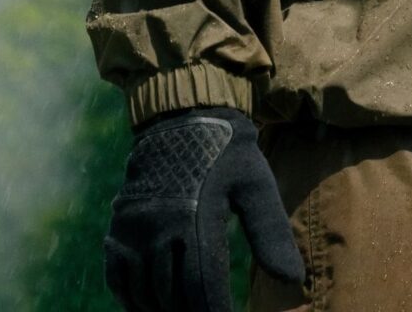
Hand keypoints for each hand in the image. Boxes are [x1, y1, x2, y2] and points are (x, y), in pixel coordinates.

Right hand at [103, 106, 303, 311]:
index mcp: (196, 219)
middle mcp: (159, 228)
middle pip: (173, 297)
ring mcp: (134, 230)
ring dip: (164, 310)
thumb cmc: (227, 154)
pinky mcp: (119, 228)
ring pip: (145, 293)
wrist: (181, 118)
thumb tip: (293, 280)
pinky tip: (153, 306)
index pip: (203, 288)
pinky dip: (132, 300)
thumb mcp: (255, 186)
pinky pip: (117, 279)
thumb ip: (270, 233)